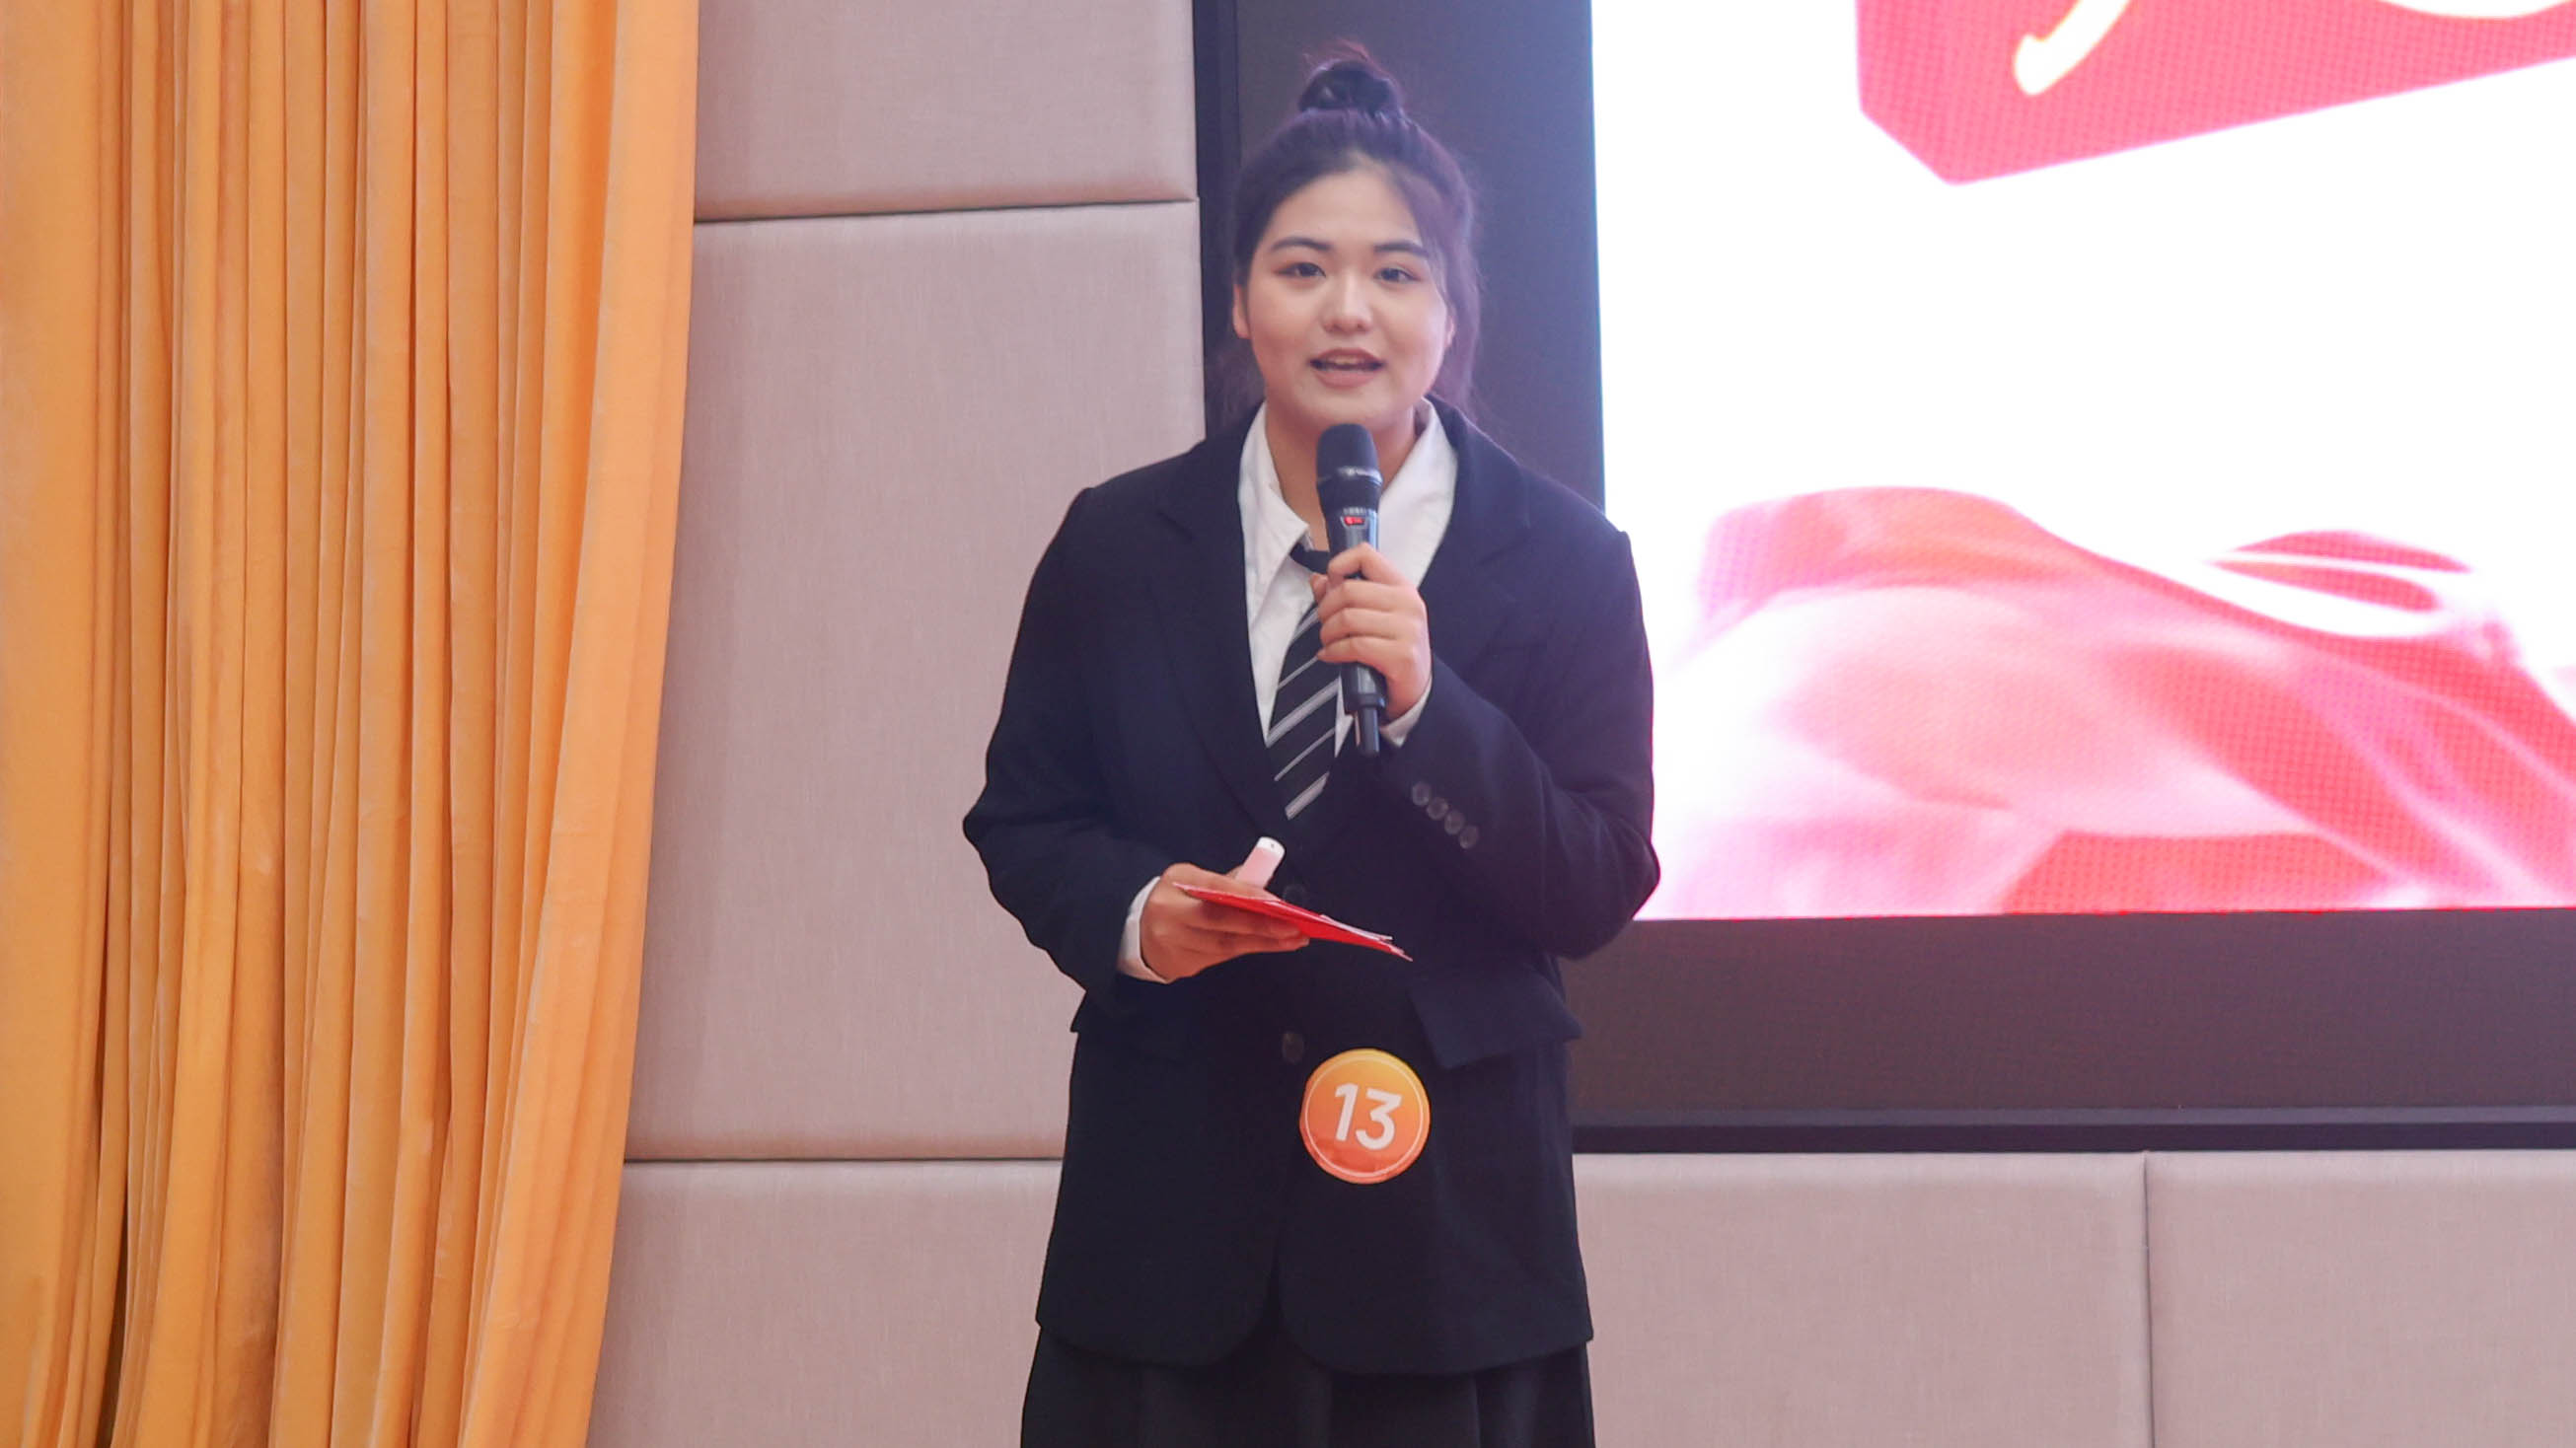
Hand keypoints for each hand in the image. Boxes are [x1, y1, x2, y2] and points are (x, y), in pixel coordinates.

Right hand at [1138, 840, 1306, 980]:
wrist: (1137, 932)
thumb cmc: (1174, 901)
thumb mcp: (1192, 879)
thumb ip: (1225, 883)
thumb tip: (1262, 886)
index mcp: (1174, 883)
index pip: (1215, 889)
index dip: (1248, 896)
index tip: (1278, 904)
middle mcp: (1168, 913)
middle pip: (1220, 922)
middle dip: (1262, 926)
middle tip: (1294, 928)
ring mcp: (1172, 943)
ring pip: (1224, 945)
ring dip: (1262, 943)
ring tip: (1292, 940)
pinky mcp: (1179, 965)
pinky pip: (1219, 958)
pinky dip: (1245, 950)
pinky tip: (1266, 946)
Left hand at [1311, 544, 1431, 717]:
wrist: (1417, 688)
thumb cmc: (1393, 648)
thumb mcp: (1374, 616)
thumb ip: (1345, 595)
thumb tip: (1318, 579)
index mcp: (1401, 587)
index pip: (1366, 555)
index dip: (1338, 566)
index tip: (1331, 585)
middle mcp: (1408, 603)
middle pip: (1349, 590)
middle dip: (1326, 609)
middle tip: (1325, 624)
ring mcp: (1407, 629)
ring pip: (1348, 618)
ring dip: (1328, 633)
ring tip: (1328, 642)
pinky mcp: (1401, 655)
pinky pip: (1354, 645)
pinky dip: (1334, 652)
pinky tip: (1331, 656)